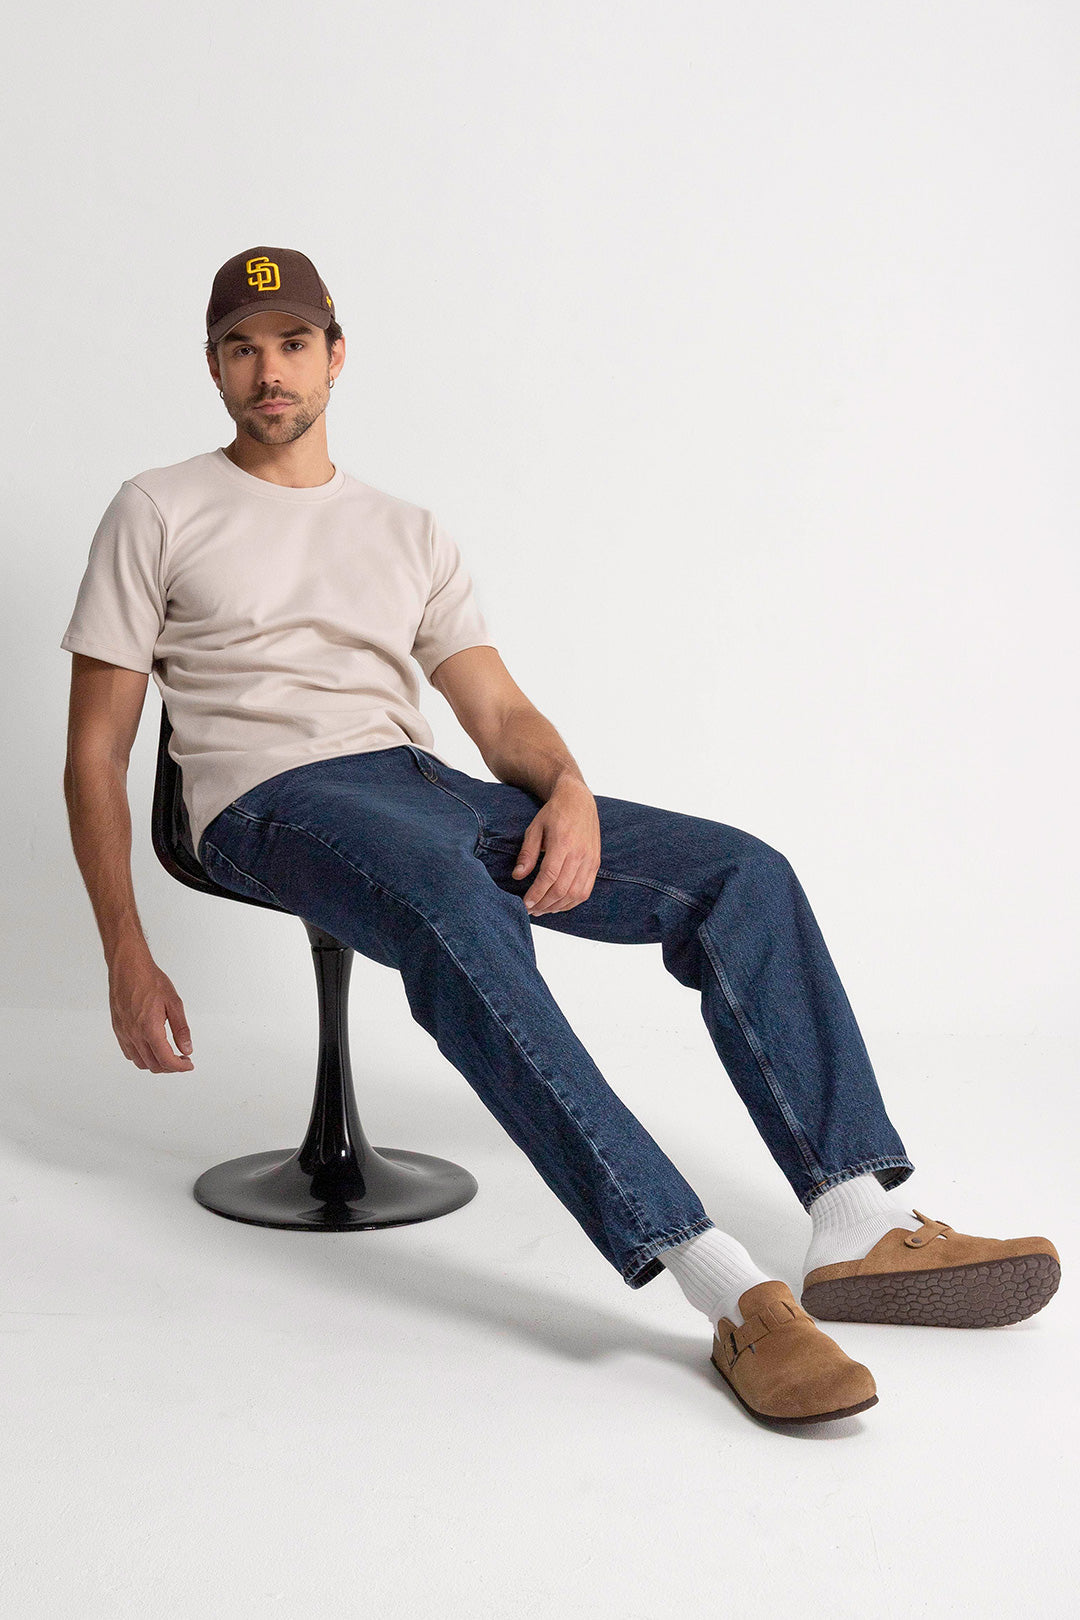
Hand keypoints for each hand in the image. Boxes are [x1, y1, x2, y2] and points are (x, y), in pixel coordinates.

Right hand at [108, 946, 194, 1072]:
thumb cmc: (150, 980)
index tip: (189, 1064)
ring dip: (156, 1064)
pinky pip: (129, 1053)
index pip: (166, 1060)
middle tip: (183, 1058)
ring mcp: (124, 1033)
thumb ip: (181, 1029)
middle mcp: (134, 1035)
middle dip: (170, 1067)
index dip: (180, 1067)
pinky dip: (142, 1057)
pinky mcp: (118, 1029)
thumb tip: (187, 1048)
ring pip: (140, 1062)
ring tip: (169, 1055)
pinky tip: (152, 1048)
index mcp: (149, 1029)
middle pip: (154, 1065)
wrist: (128, 967)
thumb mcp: (174, 1003)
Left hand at [513, 778, 600, 915]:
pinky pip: (586, 890)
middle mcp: (580, 853)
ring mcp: (591, 859)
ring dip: (557, 906)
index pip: (549, 876)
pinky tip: (558, 904)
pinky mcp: (596, 863)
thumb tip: (517, 875)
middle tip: (530, 910)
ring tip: (542, 909)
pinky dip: (572, 902)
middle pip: (562, 889)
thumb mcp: (535, 828)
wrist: (579, 800)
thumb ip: (527, 853)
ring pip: (575, 894)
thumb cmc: (554, 813)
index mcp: (563, 842)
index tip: (525, 903)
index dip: (536, 893)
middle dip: (544, 904)